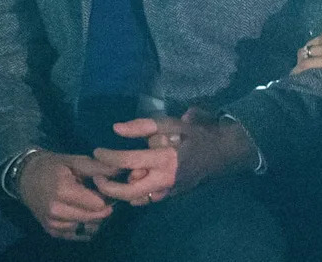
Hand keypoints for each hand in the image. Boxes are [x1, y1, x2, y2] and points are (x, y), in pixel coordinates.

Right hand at [17, 151, 119, 240]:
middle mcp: (57, 211)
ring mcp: (53, 224)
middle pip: (93, 218)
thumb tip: (122, 170)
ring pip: (87, 228)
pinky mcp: (52, 232)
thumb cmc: (53, 167)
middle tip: (106, 197)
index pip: (96, 204)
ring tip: (94, 204)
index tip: (109, 188)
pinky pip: (78, 235)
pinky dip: (86, 227)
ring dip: (96, 218)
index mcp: (63, 191)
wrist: (26, 178)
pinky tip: (86, 213)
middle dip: (104, 208)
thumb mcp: (75, 161)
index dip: (107, 196)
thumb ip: (98, 168)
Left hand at [92, 109, 255, 204]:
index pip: (128, 160)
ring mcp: (168, 191)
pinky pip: (148, 197)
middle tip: (97, 175)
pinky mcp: (171, 195)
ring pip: (137, 198)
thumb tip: (116, 129)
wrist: (224, 153)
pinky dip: (135, 192)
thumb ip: (144, 126)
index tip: (97, 151)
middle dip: (109, 186)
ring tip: (109, 178)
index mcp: (164, 160)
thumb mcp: (173, 123)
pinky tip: (130, 181)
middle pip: (128, 192)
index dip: (109, 156)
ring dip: (121, 191)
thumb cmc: (198, 134)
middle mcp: (164, 181)